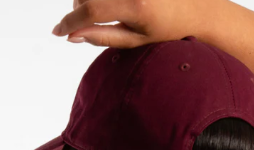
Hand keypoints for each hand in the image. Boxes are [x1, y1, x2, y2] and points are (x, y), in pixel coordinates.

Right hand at [51, 0, 216, 47]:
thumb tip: (71, 37)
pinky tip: (105, 3)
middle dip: (77, 9)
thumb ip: (103, 37)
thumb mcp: (136, 41)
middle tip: (83, 23)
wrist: (196, 9)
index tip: (57, 32)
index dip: (69, 22)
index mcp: (136, 6)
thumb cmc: (167, 30)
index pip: (91, 10)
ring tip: (97, 10)